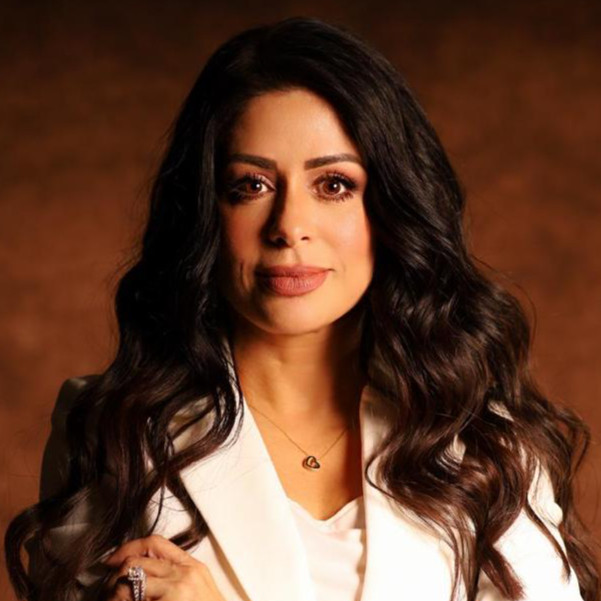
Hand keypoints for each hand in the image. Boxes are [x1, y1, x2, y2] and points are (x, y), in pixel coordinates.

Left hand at [101, 534, 226, 600]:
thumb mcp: (198, 586)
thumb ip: (177, 574)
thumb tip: (143, 570)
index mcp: (191, 566)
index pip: (155, 543)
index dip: (129, 548)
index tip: (113, 560)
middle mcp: (183, 575)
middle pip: (136, 563)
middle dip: (116, 578)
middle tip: (108, 591)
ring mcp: (175, 592)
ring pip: (129, 584)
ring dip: (116, 595)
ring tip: (114, 600)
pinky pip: (136, 600)